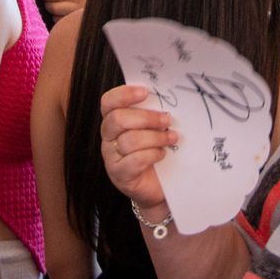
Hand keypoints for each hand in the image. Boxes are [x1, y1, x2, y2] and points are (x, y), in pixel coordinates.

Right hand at [98, 84, 177, 209]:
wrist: (157, 186)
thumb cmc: (155, 152)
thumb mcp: (153, 129)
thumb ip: (152, 113)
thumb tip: (166, 98)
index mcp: (114, 120)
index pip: (108, 102)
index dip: (124, 94)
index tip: (145, 92)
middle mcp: (108, 136)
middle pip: (118, 119)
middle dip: (146, 118)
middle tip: (166, 120)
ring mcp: (110, 156)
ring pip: (129, 140)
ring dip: (155, 138)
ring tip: (171, 138)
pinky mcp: (119, 174)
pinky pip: (134, 160)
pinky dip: (152, 155)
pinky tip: (162, 154)